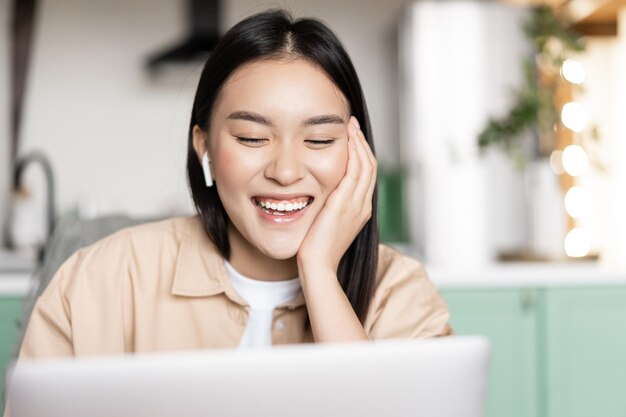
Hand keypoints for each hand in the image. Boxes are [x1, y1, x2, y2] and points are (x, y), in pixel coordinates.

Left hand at [297, 116, 376, 272]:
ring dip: (359, 143)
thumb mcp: (326, 225)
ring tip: (350, 126)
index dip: (362, 154)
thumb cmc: (316, 250)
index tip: (352, 138)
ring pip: (366, 165)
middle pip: (370, 167)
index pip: (367, 176)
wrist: (317, 267)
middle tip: (352, 125)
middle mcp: (363, 206)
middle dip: (362, 143)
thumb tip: (320, 197)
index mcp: (361, 211)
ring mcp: (357, 205)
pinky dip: (353, 153)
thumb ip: (329, 209)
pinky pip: (355, 171)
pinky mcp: (345, 204)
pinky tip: (346, 140)